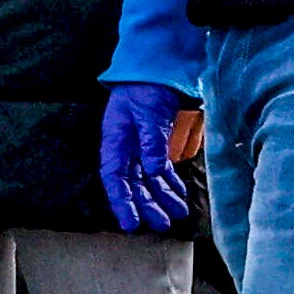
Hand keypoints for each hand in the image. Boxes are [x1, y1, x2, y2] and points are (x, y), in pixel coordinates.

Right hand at [101, 84, 199, 233]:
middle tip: (162, 224)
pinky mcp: (155, 144)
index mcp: (115, 142)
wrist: (154, 69)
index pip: (115, 179)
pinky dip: (170, 182)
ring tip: (178, 212)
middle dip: (148, 205)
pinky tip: (179, 193)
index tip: (131, 224)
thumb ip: (151, 142)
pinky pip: (161, 169)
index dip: (122, 202)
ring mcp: (139, 147)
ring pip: (149, 180)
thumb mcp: (147, 114)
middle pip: (134, 184)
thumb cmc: (145, 88)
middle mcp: (125, 149)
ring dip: (162, 197)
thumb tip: (155, 171)